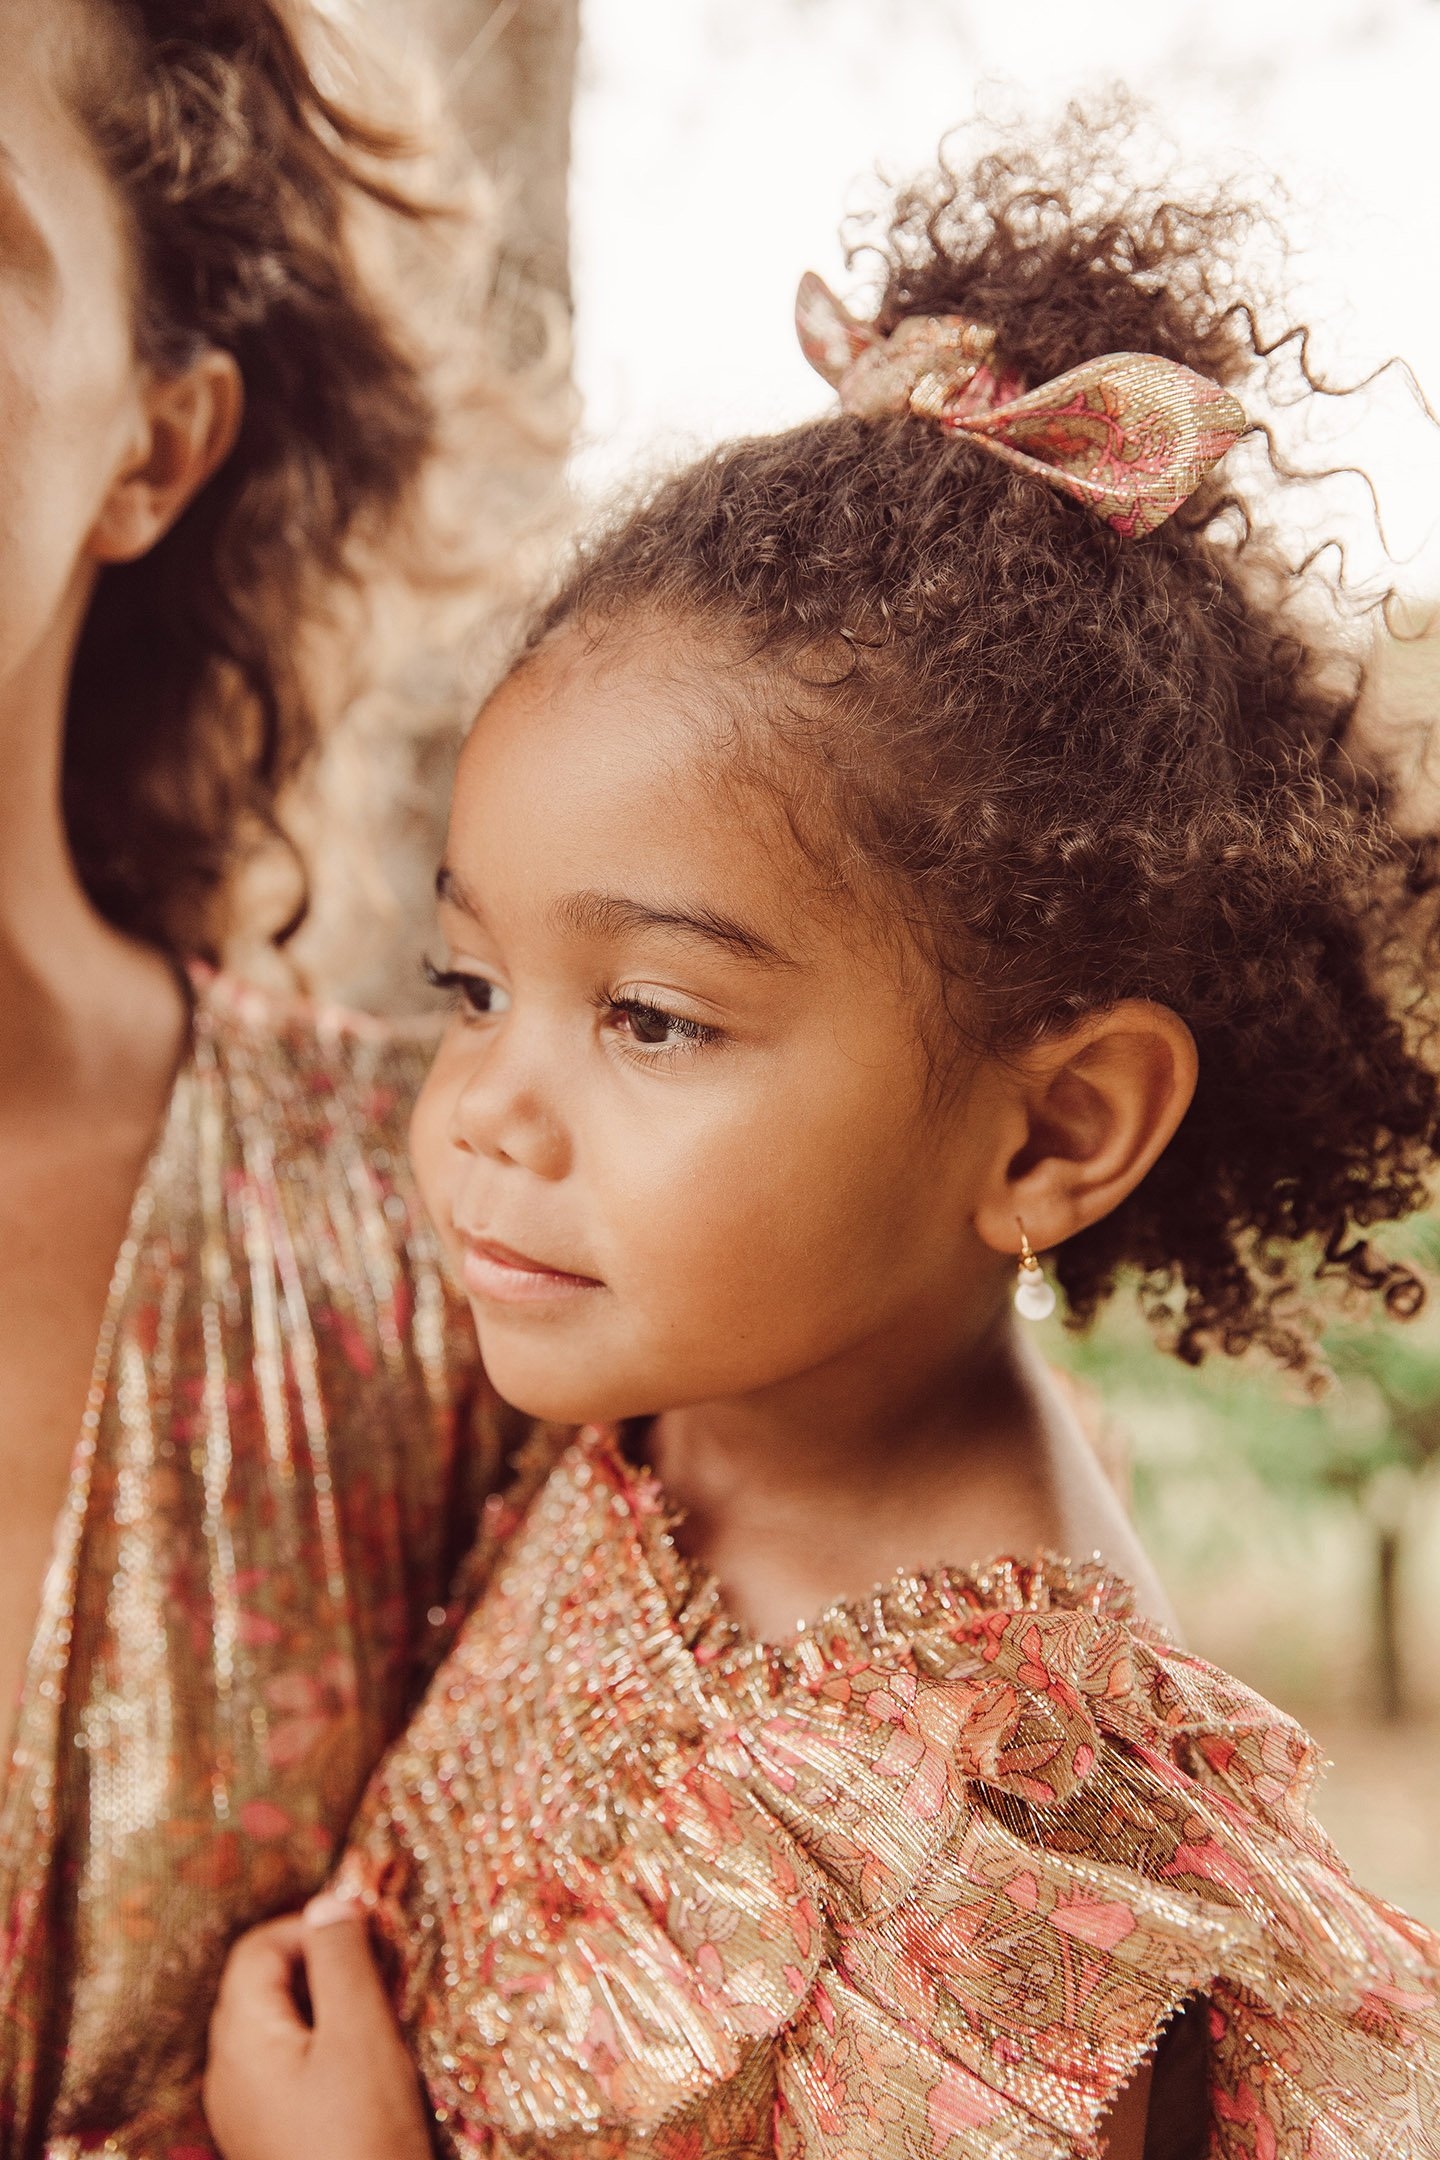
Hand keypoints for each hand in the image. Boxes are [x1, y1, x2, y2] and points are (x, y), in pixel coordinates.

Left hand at [204, 1894, 432, 2159]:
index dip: (311, 1925)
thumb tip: (328, 1900)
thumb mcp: (361, 2035)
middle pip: (262, 1985)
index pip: (257, 1947)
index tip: (369, 1935)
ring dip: (327, 2008)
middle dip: (322, 1965)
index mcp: (239, 2039)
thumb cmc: (363, 2137)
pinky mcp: (270, 2139)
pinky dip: (324, 2049)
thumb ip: (342, 1960)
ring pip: (278, 2028)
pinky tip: (364, 2072)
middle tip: (380, 1973)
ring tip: (379, 2020)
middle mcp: (227, 2074)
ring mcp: (245, 2113)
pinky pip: (288, 2069)